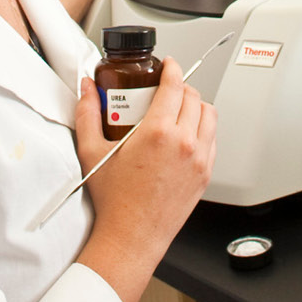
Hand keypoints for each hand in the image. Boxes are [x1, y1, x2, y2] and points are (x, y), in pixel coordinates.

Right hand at [73, 59, 215, 301]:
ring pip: (209, 115)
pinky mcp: (205, 174)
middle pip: (194, 97)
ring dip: (196, 105)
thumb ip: (88, 113)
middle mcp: (184, 143)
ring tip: (179, 109)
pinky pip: (213, 139)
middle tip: (166, 89)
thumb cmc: (115, 201)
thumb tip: (88, 89)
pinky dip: (203, 129)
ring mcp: (199, 159)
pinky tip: (186, 134)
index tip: (168, 65)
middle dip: (181, 87)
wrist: (132, 236)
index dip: (172, 69)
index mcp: (158, 133)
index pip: (174, 86)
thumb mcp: (93, 152)